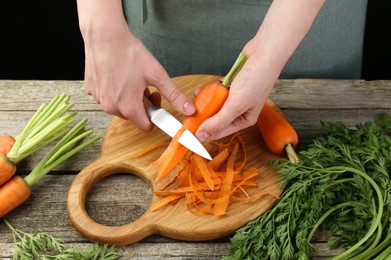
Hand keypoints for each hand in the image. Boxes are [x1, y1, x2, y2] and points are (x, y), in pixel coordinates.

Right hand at [77, 0, 194, 131]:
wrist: (105, 35)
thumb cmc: (129, 53)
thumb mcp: (157, 75)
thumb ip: (174, 95)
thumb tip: (189, 110)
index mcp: (129, 107)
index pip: (145, 127)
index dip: (154, 116)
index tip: (156, 102)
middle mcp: (111, 107)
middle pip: (132, 116)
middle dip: (141, 105)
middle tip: (146, 86)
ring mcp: (99, 99)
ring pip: (119, 107)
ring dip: (127, 98)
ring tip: (131, 79)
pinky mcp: (91, 90)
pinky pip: (106, 97)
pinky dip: (114, 90)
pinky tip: (117, 75)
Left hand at [195, 50, 273, 141]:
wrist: (265, 52)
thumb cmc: (256, 79)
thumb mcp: (235, 105)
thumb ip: (218, 122)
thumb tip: (202, 136)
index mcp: (245, 119)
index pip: (221, 132)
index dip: (205, 134)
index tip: (188, 136)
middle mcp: (241, 109)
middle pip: (217, 119)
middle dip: (203, 118)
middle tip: (187, 120)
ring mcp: (236, 96)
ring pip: (215, 105)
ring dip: (204, 104)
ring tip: (193, 106)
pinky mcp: (232, 85)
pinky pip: (216, 92)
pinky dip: (208, 91)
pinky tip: (200, 91)